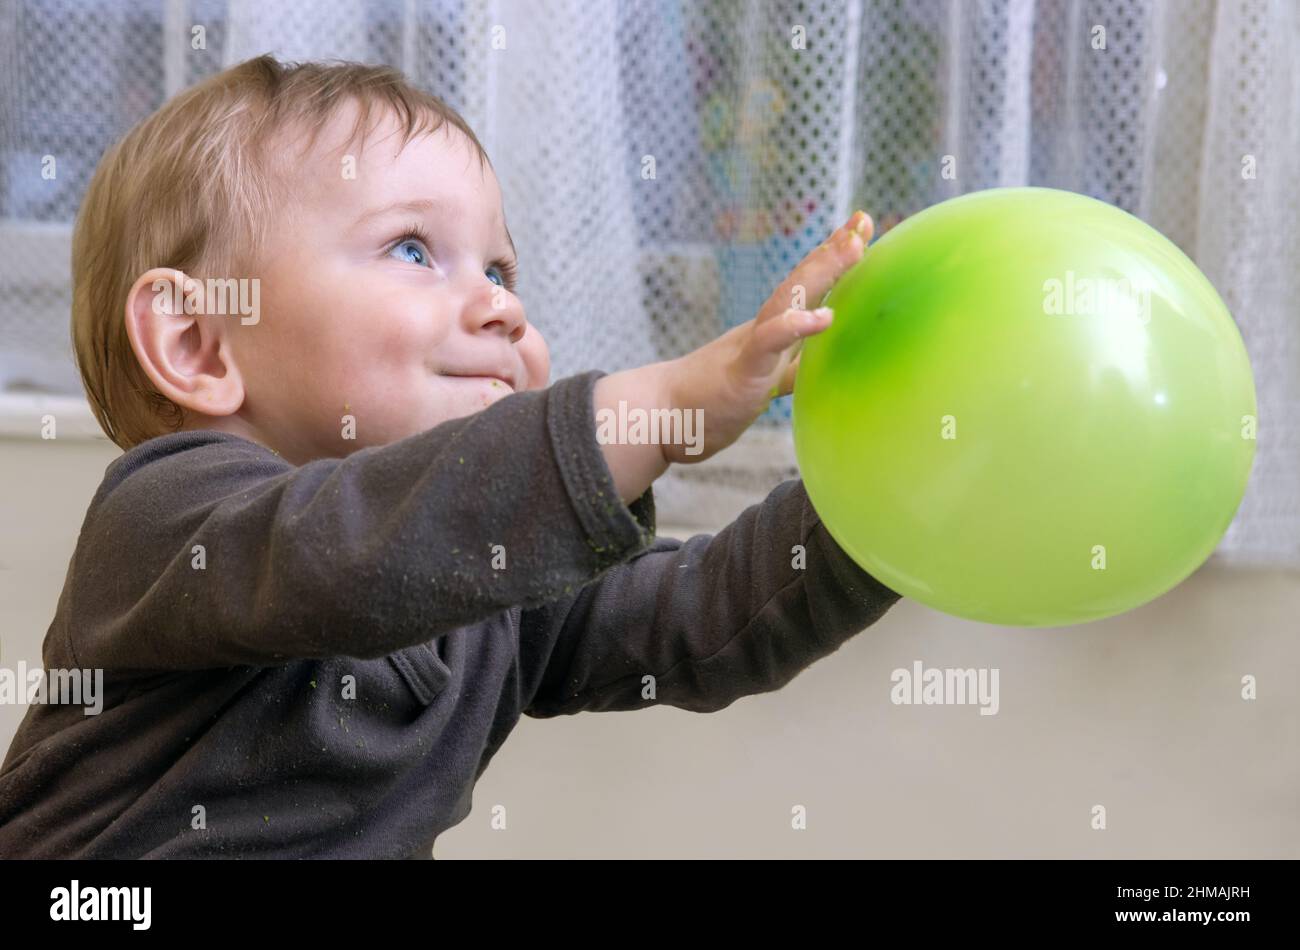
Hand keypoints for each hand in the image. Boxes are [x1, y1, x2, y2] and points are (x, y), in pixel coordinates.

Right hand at [662, 209, 872, 463]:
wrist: (656, 417)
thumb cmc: (704, 403)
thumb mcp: (757, 386)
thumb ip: (787, 374)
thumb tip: (815, 369)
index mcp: (768, 334)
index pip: (803, 290)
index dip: (831, 259)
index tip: (859, 230)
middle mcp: (760, 331)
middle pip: (800, 284)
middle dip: (833, 252)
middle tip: (863, 223)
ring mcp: (749, 347)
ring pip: (787, 300)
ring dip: (820, 272)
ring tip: (852, 248)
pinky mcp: (740, 371)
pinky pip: (768, 344)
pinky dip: (794, 327)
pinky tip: (823, 317)